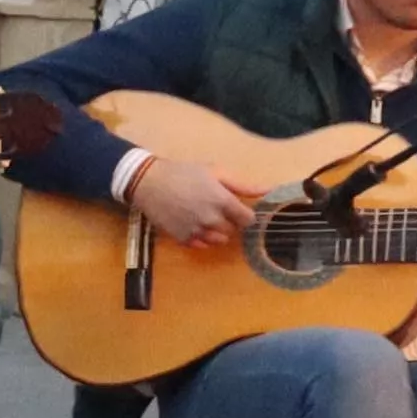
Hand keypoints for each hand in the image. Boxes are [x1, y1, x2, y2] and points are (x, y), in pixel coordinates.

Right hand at [128, 156, 257, 246]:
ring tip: (204, 216)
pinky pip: (200, 245)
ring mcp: (196, 231)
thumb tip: (268, 190)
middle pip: (233, 230)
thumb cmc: (183, 172)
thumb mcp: (215, 172)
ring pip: (218, 240)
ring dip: (216, 231)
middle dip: (229, 221)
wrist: (148, 182)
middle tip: (217, 209)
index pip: (248, 220)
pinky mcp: (182, 239)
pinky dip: (201, 238)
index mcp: (223, 202)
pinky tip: (193, 224)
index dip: (245, 214)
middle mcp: (212, 220)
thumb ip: (242, 185)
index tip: (237, 208)